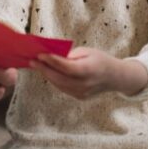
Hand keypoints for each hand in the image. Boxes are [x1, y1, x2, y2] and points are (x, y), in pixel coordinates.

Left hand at [30, 47, 146, 98]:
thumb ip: (71, 55)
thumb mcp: (88, 51)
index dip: (52, 61)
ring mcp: (82, 93)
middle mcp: (85, 84)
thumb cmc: (100, 60)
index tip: (40, 55)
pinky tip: (48, 72)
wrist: (115, 77)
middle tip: (32, 60)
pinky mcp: (79, 97)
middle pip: (59, 78)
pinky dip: (54, 80)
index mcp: (89, 70)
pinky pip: (63, 88)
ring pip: (59, 84)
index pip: (67, 67)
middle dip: (44, 69)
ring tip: (37, 65)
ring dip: (47, 75)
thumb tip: (54, 56)